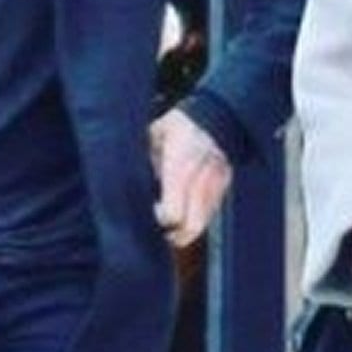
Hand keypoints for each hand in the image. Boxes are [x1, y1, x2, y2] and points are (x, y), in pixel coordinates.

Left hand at [149, 109, 232, 247]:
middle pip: (190, 228)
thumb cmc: (181, 126)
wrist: (217, 116)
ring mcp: (214, 187)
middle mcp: (199, 182)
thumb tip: (129, 180)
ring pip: (202, 225)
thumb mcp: (155, 137)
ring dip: (186, 231)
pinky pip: (210, 213)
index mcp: (179, 169)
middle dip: (174, 235)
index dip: (159, 219)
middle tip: (160, 229)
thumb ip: (145, 161)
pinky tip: (186, 210)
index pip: (172, 213)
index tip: (152, 211)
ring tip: (171, 224)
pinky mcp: (223, 188)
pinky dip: (198, 219)